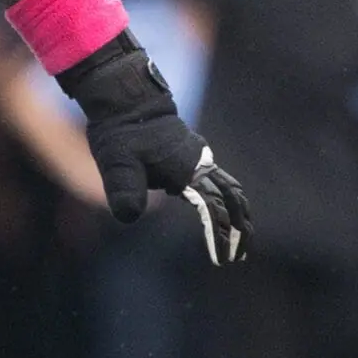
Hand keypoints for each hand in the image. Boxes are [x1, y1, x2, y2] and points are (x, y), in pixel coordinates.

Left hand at [57, 31, 252, 264]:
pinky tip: (219, 212)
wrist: (125, 98)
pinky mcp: (192, 154)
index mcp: (187, 169)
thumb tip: (128, 217)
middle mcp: (199, 163)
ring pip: (230, 188)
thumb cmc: (120, 130)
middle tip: (241, 255)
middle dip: (241, 228)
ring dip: (237, 213)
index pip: (214, 209)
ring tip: (240, 238)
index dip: (220, 235)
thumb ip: (124, 189)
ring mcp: (198, 157)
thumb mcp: (116, 162)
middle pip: (233, 199)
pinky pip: (218, 180)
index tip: (221, 258)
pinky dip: (226, 198)